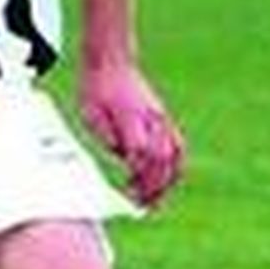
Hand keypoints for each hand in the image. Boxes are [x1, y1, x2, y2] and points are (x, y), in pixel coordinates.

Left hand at [78, 61, 185, 207]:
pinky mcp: (164, 118)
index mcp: (131, 117)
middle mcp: (151, 118)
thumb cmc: (97, 89)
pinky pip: (178, 145)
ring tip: (157, 199)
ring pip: (174, 154)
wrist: (112, 63)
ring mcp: (161, 118)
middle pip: (161, 159)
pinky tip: (169, 180)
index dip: (139, 176)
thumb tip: (124, 156)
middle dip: (154, 186)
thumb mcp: (91, 113)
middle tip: (143, 205)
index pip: (142, 153)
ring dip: (167, 180)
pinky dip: (177, 166)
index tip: (130, 193)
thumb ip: (107, 135)